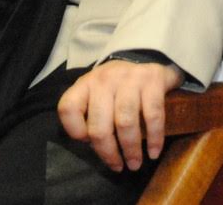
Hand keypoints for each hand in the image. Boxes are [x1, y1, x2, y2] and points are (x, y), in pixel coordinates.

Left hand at [57, 59, 183, 172]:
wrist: (145, 56)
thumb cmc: (116, 85)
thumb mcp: (95, 92)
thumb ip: (89, 113)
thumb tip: (91, 143)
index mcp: (85, 83)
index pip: (68, 108)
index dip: (75, 131)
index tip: (88, 142)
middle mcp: (104, 80)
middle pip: (99, 125)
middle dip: (108, 152)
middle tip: (118, 167)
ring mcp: (129, 79)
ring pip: (125, 123)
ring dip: (131, 150)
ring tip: (135, 164)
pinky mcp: (152, 80)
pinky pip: (152, 115)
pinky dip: (154, 138)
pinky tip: (153, 152)